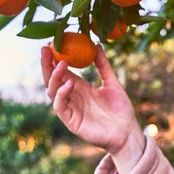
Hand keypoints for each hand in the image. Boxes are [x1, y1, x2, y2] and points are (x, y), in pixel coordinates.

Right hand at [41, 44, 144, 173]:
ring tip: (61, 63)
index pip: (61, 70)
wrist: (127, 131)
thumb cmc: (120, 108)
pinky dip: (62, 94)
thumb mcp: (112, 82)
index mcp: (78, 86)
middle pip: (52, 78)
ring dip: (54, 77)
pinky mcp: (71, 121)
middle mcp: (71, 96)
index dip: (55, 57)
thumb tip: (97, 44)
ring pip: (53, 91)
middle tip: (46, 48)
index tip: (53, 42)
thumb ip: (103, 65)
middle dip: (47, 64)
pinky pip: (61, 106)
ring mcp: (70, 108)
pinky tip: (69, 84)